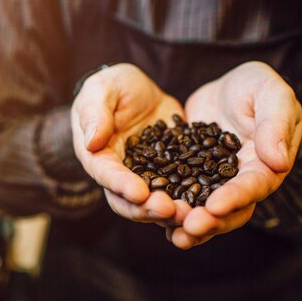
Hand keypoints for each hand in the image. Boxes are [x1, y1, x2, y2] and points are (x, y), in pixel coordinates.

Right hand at [71, 63, 184, 223]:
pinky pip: (181, 189)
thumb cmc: (112, 87)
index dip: (121, 186)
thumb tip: (91, 142)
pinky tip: (210, 201)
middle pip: (129, 201)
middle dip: (148, 209)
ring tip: (192, 213)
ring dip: (172, 212)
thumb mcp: (101, 91)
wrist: (139, 89)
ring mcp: (146, 176)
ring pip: (155, 203)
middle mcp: (120, 173)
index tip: (139, 193)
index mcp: (98, 156)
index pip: (106, 174)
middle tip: (170, 210)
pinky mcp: (170, 172)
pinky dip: (192, 199)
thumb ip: (95, 114)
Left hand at [168, 61, 301, 248]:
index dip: (235, 198)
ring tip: (173, 234)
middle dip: (209, 221)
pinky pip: (179, 197)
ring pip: (203, 211)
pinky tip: (152, 216)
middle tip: (188, 228)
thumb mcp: (270, 93)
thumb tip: (278, 162)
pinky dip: (169, 209)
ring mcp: (213, 184)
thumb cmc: (256, 87)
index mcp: (264, 165)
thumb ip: (276, 123)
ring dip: (188, 224)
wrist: (226, 88)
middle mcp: (240, 182)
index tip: (214, 206)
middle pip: (229, 211)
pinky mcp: (189, 178)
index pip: (253, 186)